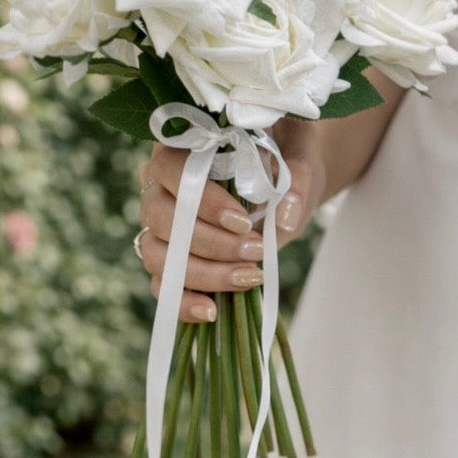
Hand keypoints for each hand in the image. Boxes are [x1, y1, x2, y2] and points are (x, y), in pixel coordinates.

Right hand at [135, 117, 325, 322]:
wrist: (287, 184)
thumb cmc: (285, 160)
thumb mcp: (299, 157)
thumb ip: (295, 177)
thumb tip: (284, 216)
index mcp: (182, 147)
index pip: (170, 169)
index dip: (202, 200)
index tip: (243, 221)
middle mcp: (160, 185)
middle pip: (160, 218)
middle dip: (209, 242)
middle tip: (256, 250)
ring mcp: (160, 226)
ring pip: (158, 255)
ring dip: (203, 273)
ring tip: (249, 276)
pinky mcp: (170, 260)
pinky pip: (161, 286)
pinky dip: (183, 303)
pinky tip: (213, 311)